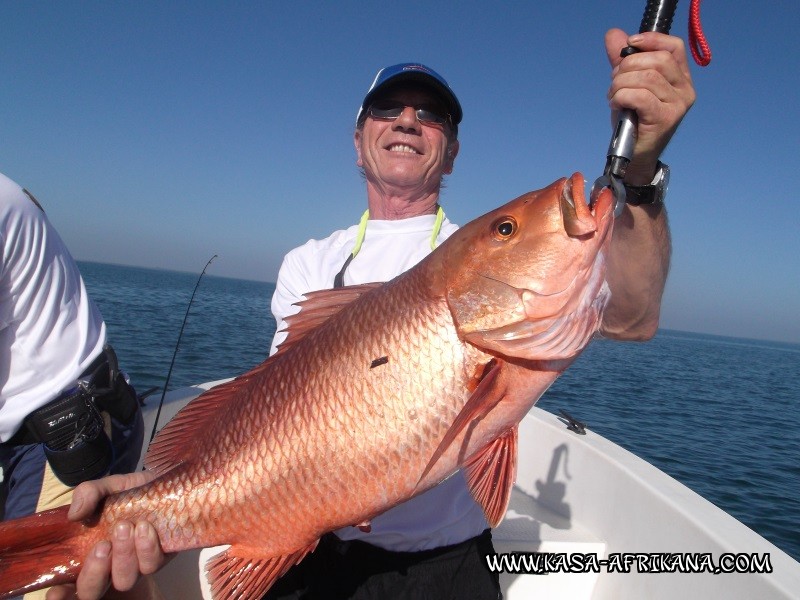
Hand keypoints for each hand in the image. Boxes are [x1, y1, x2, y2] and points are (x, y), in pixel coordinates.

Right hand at [45, 472, 170, 599]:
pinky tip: (145, 527)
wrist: (162, 482)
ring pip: (125, 580)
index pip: (69, 588)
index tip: (56, 592)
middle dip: (95, 572)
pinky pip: (153, 565)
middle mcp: (109, 567)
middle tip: (103, 544)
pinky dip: (147, 548)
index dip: (61, 595)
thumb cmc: (127, 492)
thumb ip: (88, 494)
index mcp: (89, 556)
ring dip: (124, 556)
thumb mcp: (106, 488)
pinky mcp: (161, 557)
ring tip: (126, 526)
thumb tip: (75, 514)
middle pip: (93, 591)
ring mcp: (135, 565)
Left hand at [605, 29, 695, 183]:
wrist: (633, 157)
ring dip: (620, 84)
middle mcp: (685, 90)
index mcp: (680, 78)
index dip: (651, 40)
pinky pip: (640, 96)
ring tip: (613, 96)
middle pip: (656, 61)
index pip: (673, 47)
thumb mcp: (627, 86)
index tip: (629, 45)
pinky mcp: (665, 118)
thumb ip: (622, 61)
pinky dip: (622, 96)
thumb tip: (614, 35)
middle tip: (614, 83)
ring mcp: (677, 105)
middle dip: (627, 67)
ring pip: (646, 78)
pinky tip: (616, 105)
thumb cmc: (632, 121)